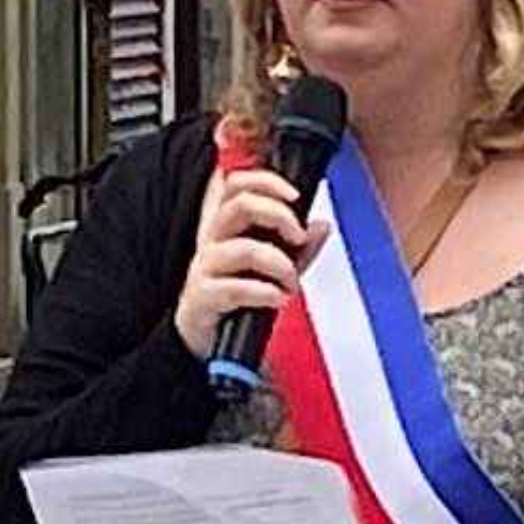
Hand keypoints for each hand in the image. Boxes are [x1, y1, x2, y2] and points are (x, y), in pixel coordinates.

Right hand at [176, 165, 327, 359]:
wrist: (208, 343)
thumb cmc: (236, 299)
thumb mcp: (273, 269)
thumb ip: (299, 248)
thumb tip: (320, 226)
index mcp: (225, 227)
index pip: (237, 184)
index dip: (265, 180)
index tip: (294, 196)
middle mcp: (212, 241)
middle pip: (239, 204)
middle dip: (278, 215)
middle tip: (298, 237)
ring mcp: (205, 268)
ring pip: (242, 248)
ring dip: (278, 263)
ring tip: (291, 281)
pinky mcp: (202, 297)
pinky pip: (236, 288)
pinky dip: (264, 292)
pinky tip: (278, 299)